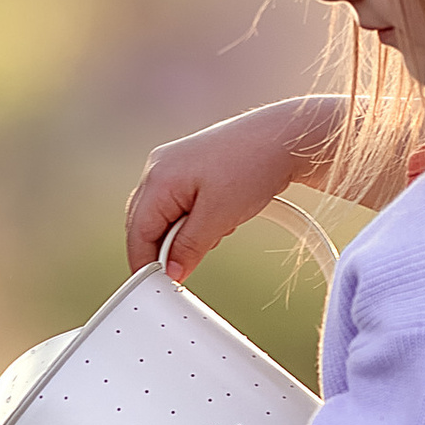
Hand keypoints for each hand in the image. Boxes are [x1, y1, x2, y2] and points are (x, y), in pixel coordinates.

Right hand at [125, 97, 338, 278]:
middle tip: (184, 269)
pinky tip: (219, 221)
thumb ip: (189, 247)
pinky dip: (193, 221)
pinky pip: (179, 204)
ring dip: (182, 235)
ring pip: (164, 215)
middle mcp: (160, 168)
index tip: (156, 287)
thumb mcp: (219, 217)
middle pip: (145, 223)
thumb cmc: (253, 164)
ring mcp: (175, 165)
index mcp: (159, 178)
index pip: (138, 232)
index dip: (144, 264)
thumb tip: (172, 272)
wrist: (286, 138)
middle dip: (162, 250)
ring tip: (216, 232)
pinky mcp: (191, 167)